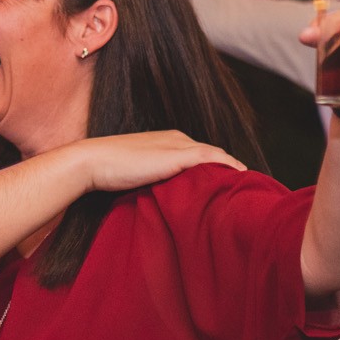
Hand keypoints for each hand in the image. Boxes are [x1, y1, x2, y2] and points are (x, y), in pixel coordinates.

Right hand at [69, 130, 244, 192]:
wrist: (93, 162)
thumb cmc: (107, 171)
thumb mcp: (137, 174)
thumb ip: (154, 180)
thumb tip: (165, 200)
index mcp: (168, 140)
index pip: (200, 154)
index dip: (216, 168)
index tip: (228, 184)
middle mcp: (177, 138)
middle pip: (211, 153)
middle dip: (228, 169)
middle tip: (243, 189)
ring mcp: (178, 145)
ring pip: (215, 155)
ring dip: (231, 169)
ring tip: (246, 187)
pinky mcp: (178, 155)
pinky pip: (212, 158)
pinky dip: (228, 166)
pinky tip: (240, 178)